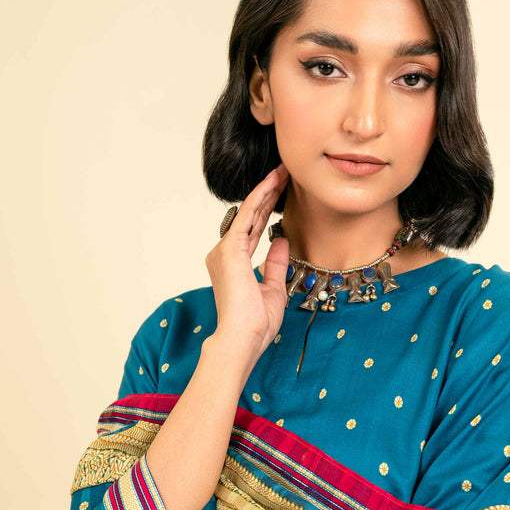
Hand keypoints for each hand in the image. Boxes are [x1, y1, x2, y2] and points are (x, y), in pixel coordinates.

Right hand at [205, 162, 290, 357]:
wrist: (243, 337)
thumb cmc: (255, 323)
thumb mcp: (273, 287)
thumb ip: (274, 263)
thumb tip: (280, 241)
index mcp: (234, 263)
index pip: (254, 229)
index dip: (268, 209)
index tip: (282, 192)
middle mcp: (225, 253)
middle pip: (251, 217)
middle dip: (269, 194)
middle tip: (284, 173)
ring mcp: (225, 250)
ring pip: (249, 212)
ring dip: (266, 190)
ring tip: (282, 172)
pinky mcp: (230, 249)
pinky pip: (248, 216)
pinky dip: (260, 198)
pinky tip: (272, 183)